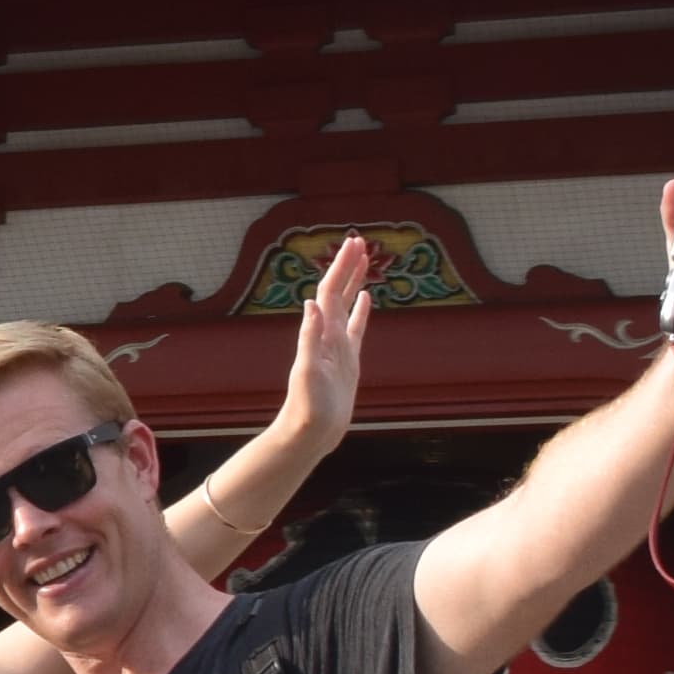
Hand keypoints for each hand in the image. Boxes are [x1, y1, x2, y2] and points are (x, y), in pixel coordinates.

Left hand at [273, 228, 381, 449]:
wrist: (309, 432)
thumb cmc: (308, 406)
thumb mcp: (308, 371)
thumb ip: (309, 337)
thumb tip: (311, 302)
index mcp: (320, 334)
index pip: (330, 291)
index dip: (341, 267)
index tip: (353, 244)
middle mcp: (328, 335)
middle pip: (338, 292)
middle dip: (348, 266)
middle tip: (361, 241)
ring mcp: (338, 347)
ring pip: (347, 306)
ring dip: (353, 282)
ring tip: (364, 261)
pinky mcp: (348, 361)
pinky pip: (356, 329)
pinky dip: (361, 312)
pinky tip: (366, 299)